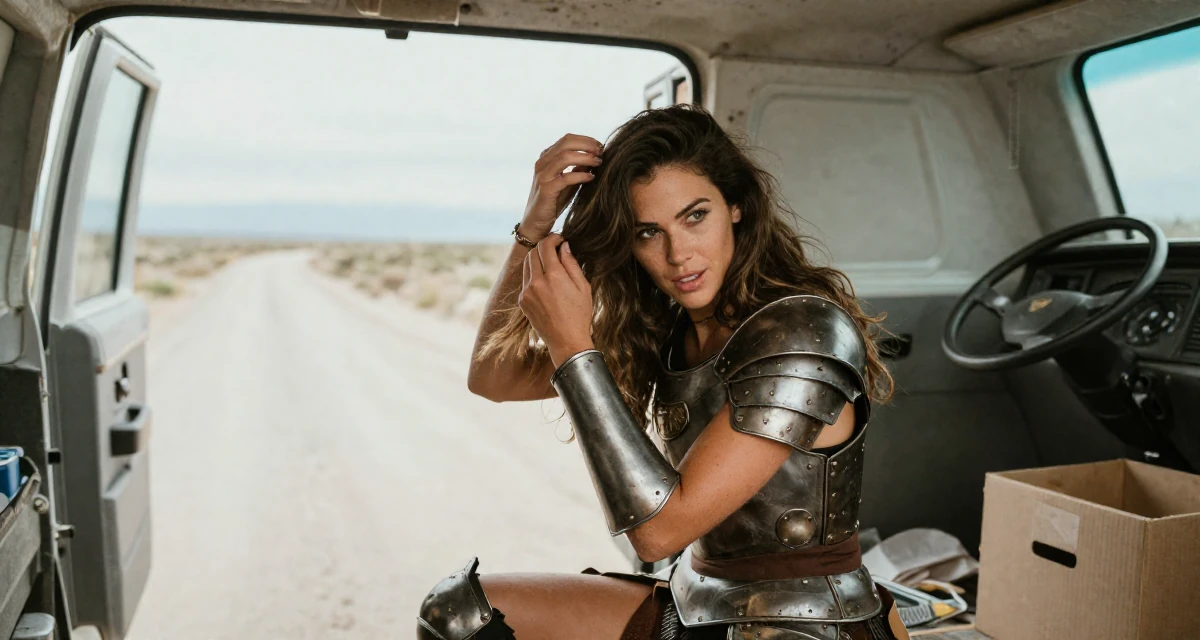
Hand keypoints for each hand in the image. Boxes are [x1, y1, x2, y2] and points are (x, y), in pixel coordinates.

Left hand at [519, 233, 594, 366]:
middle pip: (533, 252)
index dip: (552, 238)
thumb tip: (564, 246)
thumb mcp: (583, 287)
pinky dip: (534, 275)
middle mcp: (537, 282)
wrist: (567, 341)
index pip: (545, 246)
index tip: (559, 239)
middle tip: (555, 249)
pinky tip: (546, 282)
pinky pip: (525, 280)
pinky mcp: (522, 301)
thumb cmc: (580, 315)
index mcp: (554, 277)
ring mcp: (527, 292)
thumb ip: (572, 264)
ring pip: (527, 265)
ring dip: (537, 259)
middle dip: (544, 247)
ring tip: (550, 265)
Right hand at [520, 134, 602, 241]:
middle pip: (566, 143)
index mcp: (547, 157)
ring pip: (565, 157)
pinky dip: (581, 175)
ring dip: (585, 157)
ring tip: (598, 162)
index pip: (567, 139)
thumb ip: (579, 168)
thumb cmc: (554, 201)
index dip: (586, 140)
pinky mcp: (546, 189)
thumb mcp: (569, 182)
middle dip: (587, 145)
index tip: (601, 147)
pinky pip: (565, 178)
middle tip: (601, 152)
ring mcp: (543, 175)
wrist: (536, 223)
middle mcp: (542, 163)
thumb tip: (596, 157)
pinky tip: (591, 177)